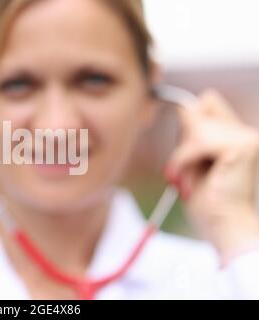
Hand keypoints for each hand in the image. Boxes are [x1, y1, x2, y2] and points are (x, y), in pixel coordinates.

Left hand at [165, 90, 258, 264]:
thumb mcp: (192, 161)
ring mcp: (247, 137)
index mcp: (236, 136)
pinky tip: (185, 179)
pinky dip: (184, 160)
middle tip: (182, 172)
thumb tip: (185, 107)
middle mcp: (246, 132)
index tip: (180, 147)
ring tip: (184, 179)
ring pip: (196, 126)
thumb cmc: (208, 204)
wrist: (223, 228)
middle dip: (184, 141)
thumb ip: (191, 136)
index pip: (209, 102)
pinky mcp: (242, 146)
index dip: (190, 117)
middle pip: (200, 109)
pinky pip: (198, 141)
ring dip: (182, 155)